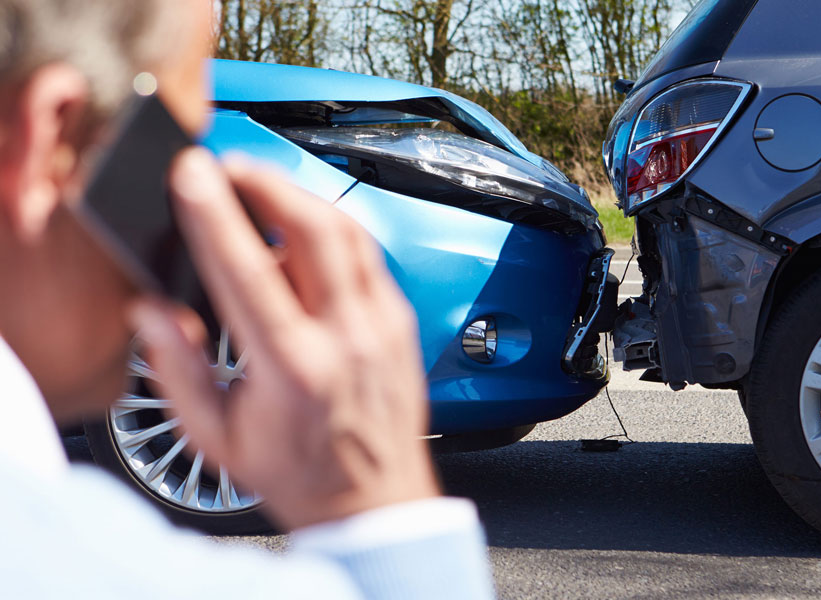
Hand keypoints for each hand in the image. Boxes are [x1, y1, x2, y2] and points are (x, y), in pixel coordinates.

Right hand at [129, 148, 439, 530]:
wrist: (374, 501)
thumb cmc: (299, 473)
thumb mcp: (218, 437)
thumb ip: (178, 369)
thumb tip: (151, 312)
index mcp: (293, 368)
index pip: (248, 269)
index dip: (214, 213)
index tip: (191, 173)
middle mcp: (346, 338)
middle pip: (313, 228)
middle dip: (266, 181)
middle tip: (230, 167)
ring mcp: (382, 326)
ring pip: (348, 232)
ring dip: (301, 197)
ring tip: (262, 189)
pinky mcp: (400, 322)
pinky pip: (368, 255)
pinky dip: (332, 230)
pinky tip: (304, 232)